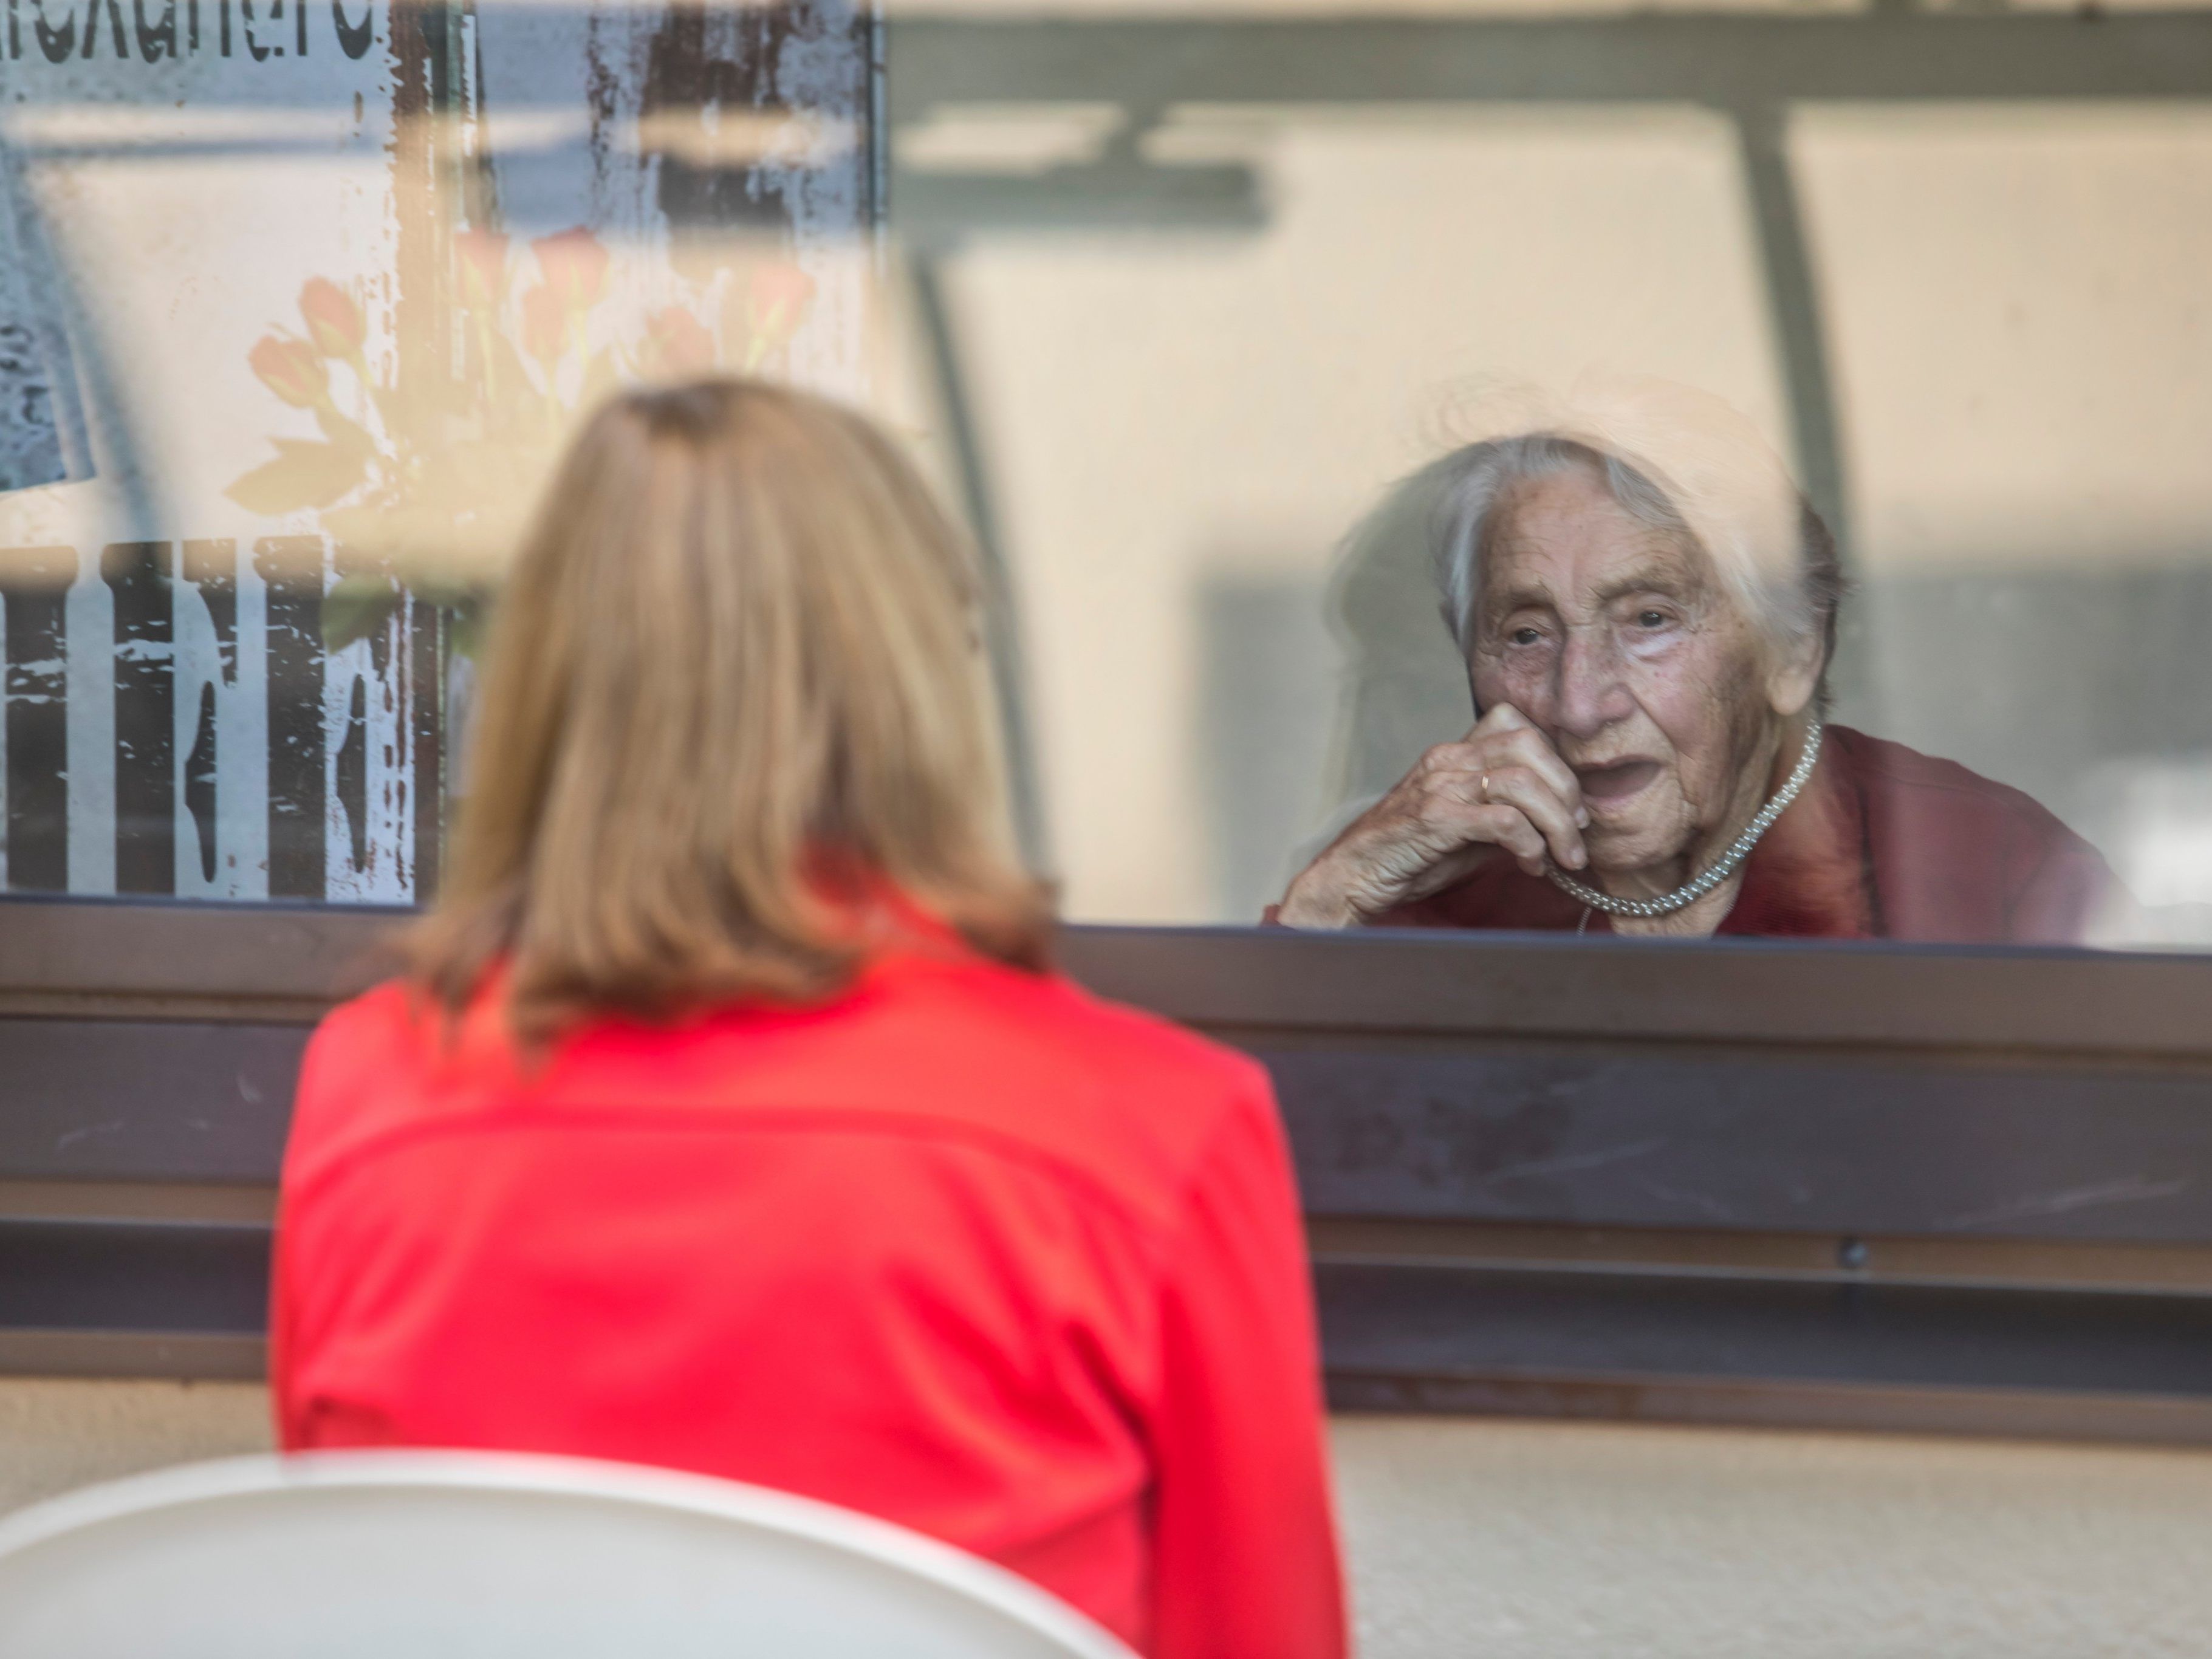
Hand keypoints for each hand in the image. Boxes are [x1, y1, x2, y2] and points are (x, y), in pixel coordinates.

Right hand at [1276, 704, 1588, 927]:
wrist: (1352, 876)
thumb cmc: (1406, 855)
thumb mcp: (1464, 829)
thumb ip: (1503, 817)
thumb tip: (1554, 827)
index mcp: (1453, 754)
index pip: (1515, 724)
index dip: (1552, 758)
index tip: (1567, 802)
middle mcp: (1448, 760)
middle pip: (1528, 745)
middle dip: (1566, 788)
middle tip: (1576, 829)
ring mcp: (1441, 786)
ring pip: (1522, 782)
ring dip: (1556, 822)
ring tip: (1563, 856)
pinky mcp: (1436, 818)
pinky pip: (1503, 819)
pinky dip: (1529, 843)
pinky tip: (1531, 864)